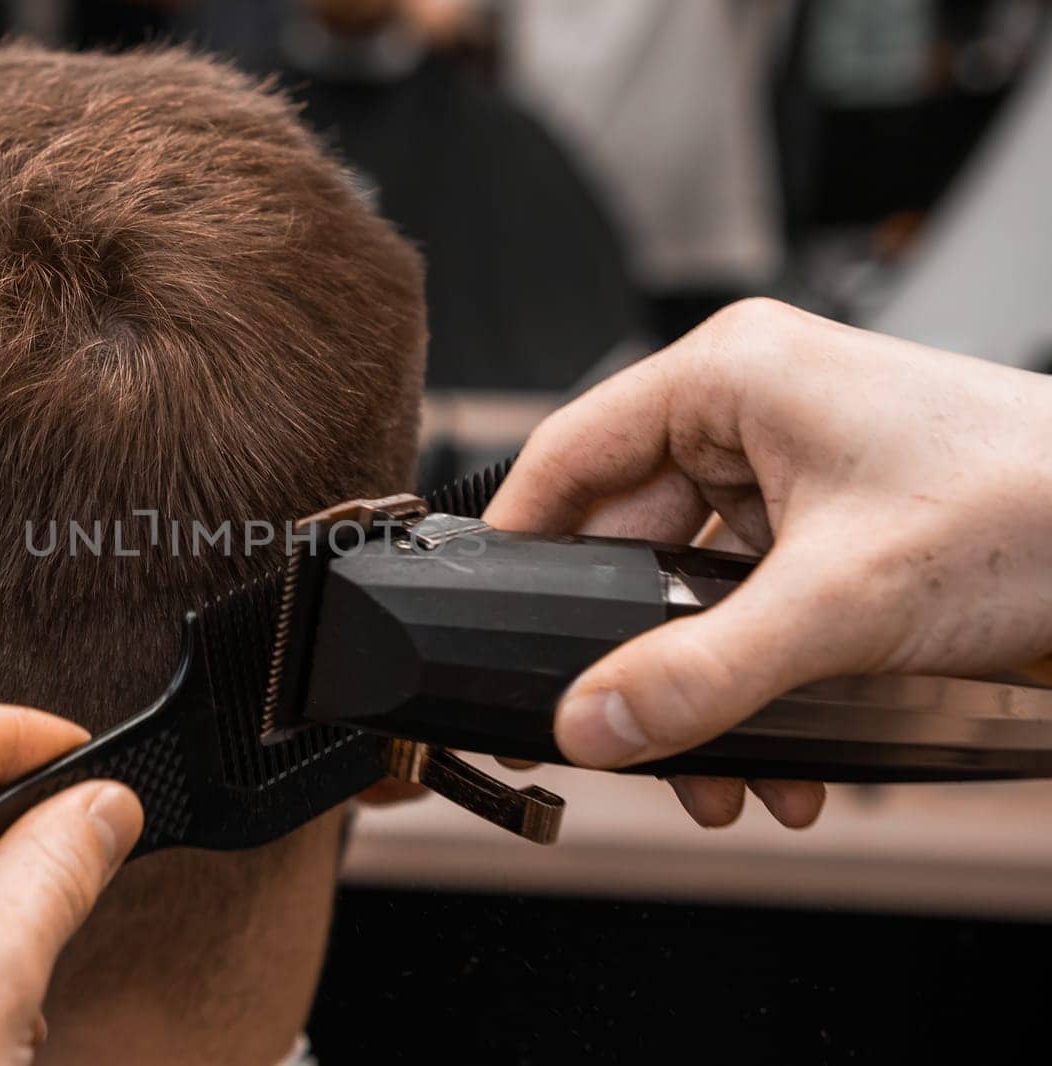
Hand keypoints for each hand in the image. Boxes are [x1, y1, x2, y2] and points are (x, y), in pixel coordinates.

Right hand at [486, 299, 1051, 826]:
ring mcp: (793, 467)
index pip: (571, 456)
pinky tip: (783, 755)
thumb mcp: (842, 602)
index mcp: (730, 375)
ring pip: (692, 588)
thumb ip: (699, 672)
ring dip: (703, 687)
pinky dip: (756, 679)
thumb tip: (591, 720)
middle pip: (630, 543)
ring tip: (725, 776)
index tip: (488, 629)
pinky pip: (751, 605)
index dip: (519, 547)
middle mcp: (751, 411)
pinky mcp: (829, 522)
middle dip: (638, 658)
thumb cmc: (1038, 503)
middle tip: (624, 741)